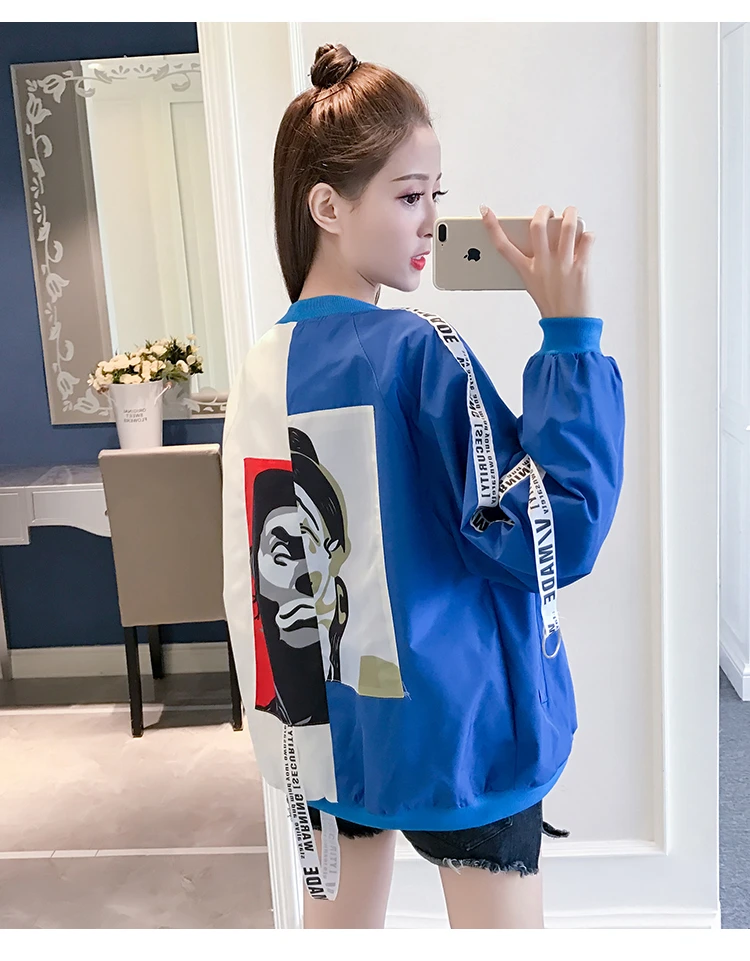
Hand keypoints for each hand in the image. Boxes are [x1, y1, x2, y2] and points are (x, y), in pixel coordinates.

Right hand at [480, 204, 594, 318]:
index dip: (492, 227)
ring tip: (571, 214)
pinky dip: (588, 234)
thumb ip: (536, 261)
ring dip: (571, 214)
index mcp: (527, 270)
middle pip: (537, 227)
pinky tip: (586, 236)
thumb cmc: (553, 304)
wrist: (569, 324)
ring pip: (567, 227)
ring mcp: (563, 265)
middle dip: (543, 212)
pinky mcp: (582, 266)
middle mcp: (543, 265)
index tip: (485, 211)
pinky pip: (587, 239)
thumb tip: (547, 236)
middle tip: (548, 211)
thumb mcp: (534, 283)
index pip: (503, 246)